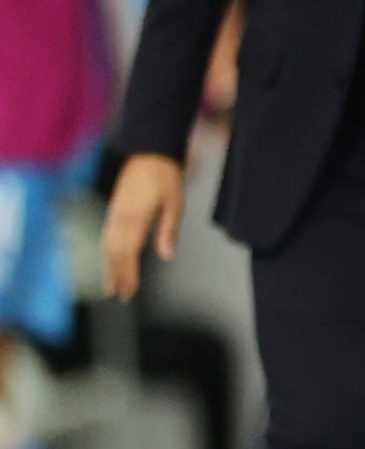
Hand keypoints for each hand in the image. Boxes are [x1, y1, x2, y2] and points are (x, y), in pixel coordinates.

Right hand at [102, 154, 184, 298]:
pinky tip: (108, 260)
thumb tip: (166, 255)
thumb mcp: (175, 203)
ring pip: (107, 246)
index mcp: (136, 218)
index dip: (128, 275)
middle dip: (117, 276)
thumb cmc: (166, 176)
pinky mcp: (114, 209)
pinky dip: (106, 252)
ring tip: (110, 286)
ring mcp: (114, 213)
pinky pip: (106, 235)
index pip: (129, 253)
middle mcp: (120, 217)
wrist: (150, 151)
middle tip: (120, 296)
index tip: (130, 292)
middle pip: (114, 253)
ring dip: (108, 267)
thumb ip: (169, 230)